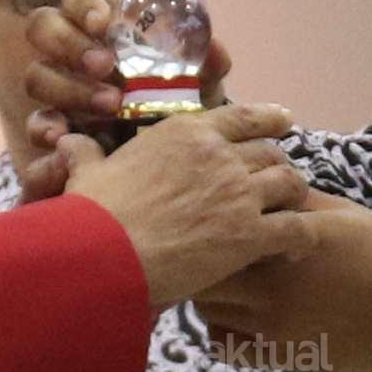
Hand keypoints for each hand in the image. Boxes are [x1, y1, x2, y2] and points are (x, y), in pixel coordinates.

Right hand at [15, 0, 233, 135]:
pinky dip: (46, 129)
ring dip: (69, 89)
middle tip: (106, 67)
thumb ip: (209, 63)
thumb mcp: (201, 79)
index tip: (104, 25)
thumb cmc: (182, 93)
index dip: (83, 4)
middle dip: (70, 45)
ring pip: (37, 75)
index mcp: (103, 16)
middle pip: (43, 26)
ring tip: (112, 106)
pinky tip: (64, 138)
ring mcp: (57, 84)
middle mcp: (71, 45)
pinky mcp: (53, 123)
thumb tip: (216, 51)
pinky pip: (35, 122)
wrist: (173, 147)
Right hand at [62, 103, 318, 306]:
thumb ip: (85, 155)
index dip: (268, 119)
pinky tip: (299, 250)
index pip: (241, 116)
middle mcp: (219, 155)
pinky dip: (304, 238)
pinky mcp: (250, 235)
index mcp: (185, 132)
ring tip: (293, 214)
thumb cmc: (91, 215)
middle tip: (280, 184)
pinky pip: (297, 230)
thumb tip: (66, 141)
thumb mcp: (87, 175)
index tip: (283, 121)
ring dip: (295, 199)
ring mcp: (238, 194)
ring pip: (291, 184)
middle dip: (278, 167)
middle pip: (270, 152)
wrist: (101, 256)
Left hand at [198, 197, 371, 371]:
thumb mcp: (338, 213)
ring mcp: (271, 323)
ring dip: (209, 297)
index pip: (219, 231)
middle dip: (202, 263)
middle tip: (209, 258)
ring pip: (207, 310)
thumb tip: (258, 189)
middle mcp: (268, 283)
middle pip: (204, 273)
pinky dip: (220, 333)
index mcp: (281, 241)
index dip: (208, 227)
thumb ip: (292, 202)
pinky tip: (234, 323)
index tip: (210, 224)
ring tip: (226, 289)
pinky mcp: (280, 355)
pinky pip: (226, 347)